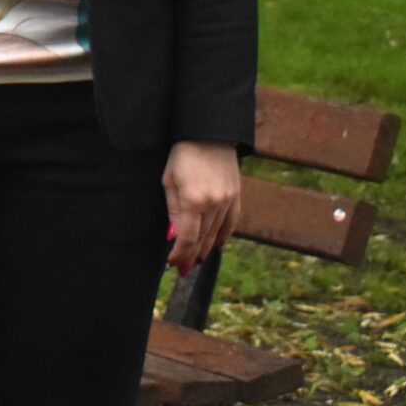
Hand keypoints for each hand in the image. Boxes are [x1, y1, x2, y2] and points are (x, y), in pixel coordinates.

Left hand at [163, 141, 240, 277]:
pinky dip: (224, 236)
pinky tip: (217, 247)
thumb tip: (173, 236)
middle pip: (203, 239)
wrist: (210, 135)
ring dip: (206, 250)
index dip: (180, 253)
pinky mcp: (237, 196)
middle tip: (183, 270)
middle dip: (192, 257)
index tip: (174, 264)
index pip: (187, 237)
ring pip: (217, 234)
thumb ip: (173, 210)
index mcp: (193, 200)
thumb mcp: (169, 180)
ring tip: (197, 262)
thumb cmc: (182, 155)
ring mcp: (228, 201)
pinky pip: (232, 223)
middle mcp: (214, 204)